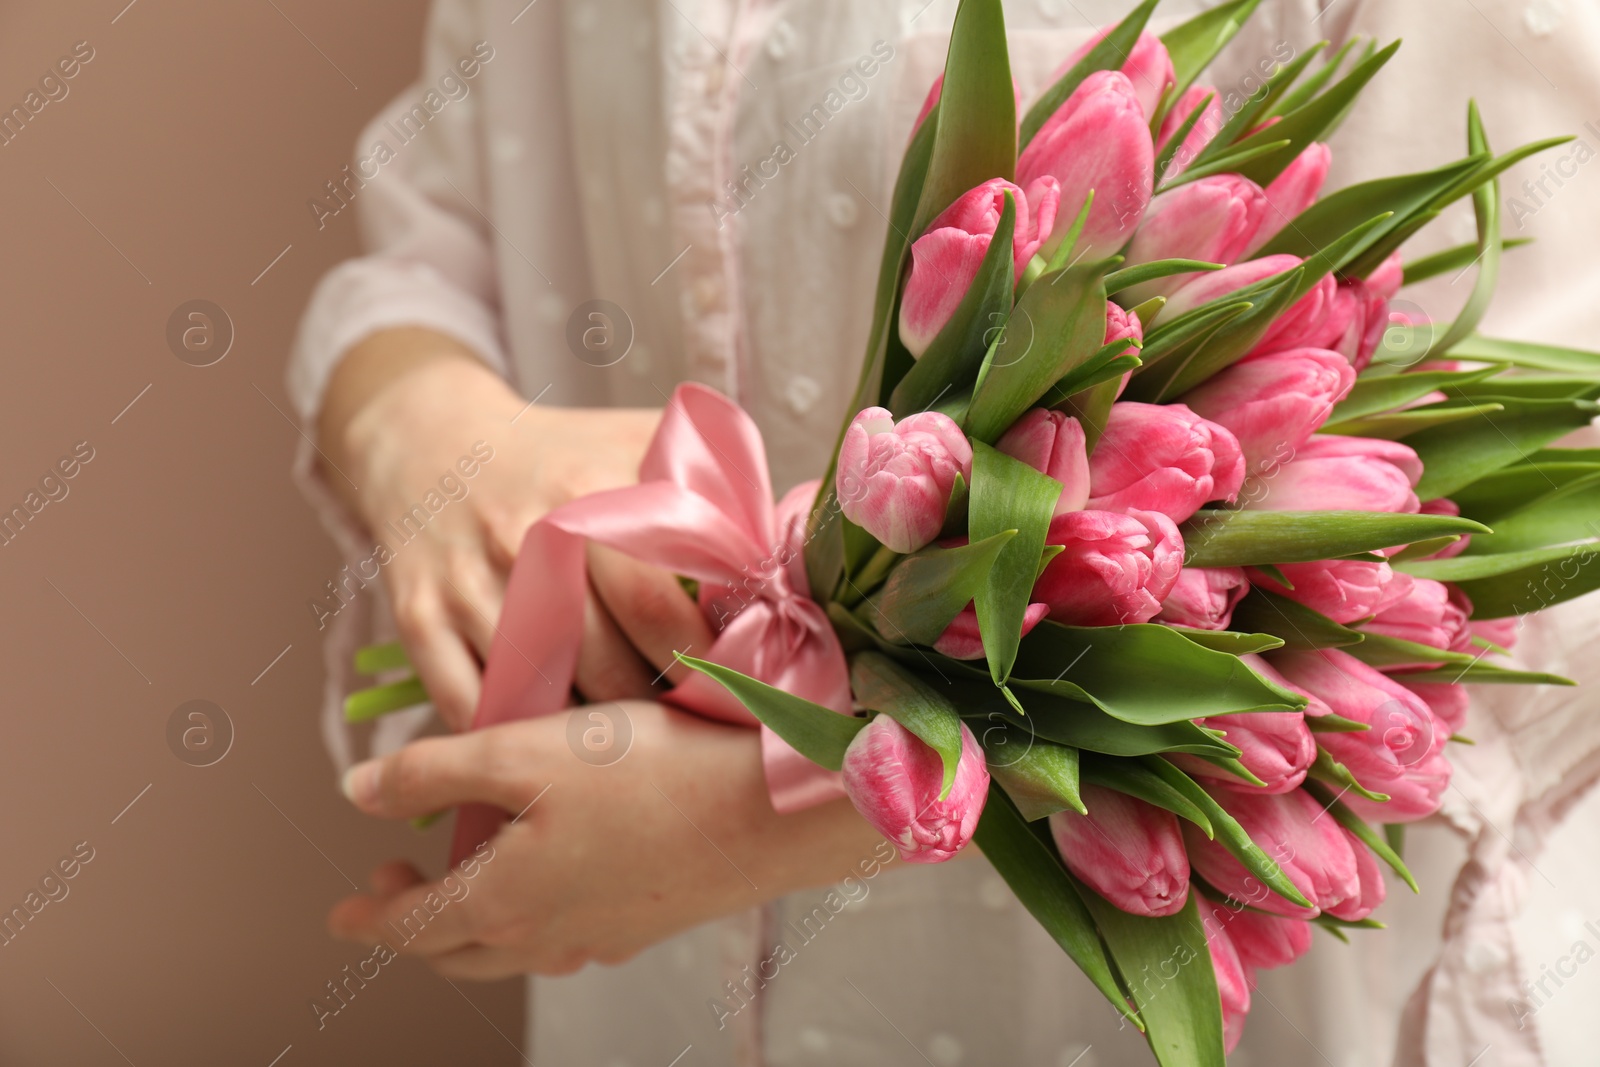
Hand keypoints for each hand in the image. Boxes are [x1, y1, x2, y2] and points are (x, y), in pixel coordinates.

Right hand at [318, 329, 712, 727]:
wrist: (435, 438)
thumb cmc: (565, 453)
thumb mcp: (640, 440)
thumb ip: (718, 486)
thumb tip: (796, 551)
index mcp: (587, 492)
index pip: (657, 603)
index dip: (704, 660)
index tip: (739, 688)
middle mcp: (522, 539)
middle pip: (606, 664)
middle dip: (660, 709)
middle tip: (698, 730)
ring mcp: (465, 583)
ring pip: (541, 696)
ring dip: (593, 735)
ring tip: (640, 747)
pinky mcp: (417, 618)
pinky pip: (470, 706)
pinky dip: (514, 735)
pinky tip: (557, 747)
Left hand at [328, 702, 887, 976]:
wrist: (769, 809)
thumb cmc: (648, 770)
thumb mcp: (523, 750)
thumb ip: (433, 772)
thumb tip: (357, 794)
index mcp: (504, 899)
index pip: (411, 925)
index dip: (368, 916)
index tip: (343, 911)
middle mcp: (549, 935)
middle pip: (459, 952)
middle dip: (416, 925)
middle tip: (399, 884)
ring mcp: (604, 937)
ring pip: (516, 952)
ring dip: (477, 927)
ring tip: (475, 878)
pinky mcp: (650, 923)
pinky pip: (571, 940)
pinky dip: (539, 922)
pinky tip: (560, 884)